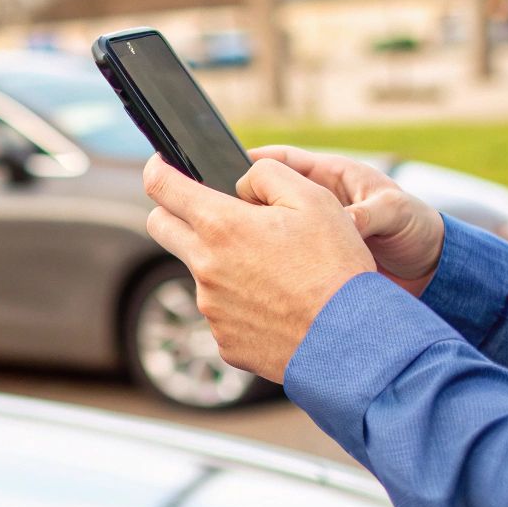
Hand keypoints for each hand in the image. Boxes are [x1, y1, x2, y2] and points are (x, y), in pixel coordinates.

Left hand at [142, 155, 375, 381]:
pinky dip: (242, 303)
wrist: (349, 340)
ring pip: (200, 272)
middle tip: (210, 212)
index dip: (158, 169)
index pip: (162, 187)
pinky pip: (223, 312)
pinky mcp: (224, 340)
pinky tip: (279, 305)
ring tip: (275, 270)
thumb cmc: (336, 267)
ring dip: (222, 263)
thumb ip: (267, 174)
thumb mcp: (313, 198)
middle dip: (174, 212)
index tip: (162, 166)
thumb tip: (240, 183)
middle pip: (161, 228)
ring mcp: (211, 308)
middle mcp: (205, 268)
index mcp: (221, 226)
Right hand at [247, 146, 445, 296]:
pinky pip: (283, 258)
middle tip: (223, 215)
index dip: (255, 162)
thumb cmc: (417, 228)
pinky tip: (256, 274)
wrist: (431, 269)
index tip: (228, 168)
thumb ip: (365, 215)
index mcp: (333, 177)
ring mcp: (312, 232)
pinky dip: (270, 264)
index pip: (284, 161)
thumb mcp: (394, 214)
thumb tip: (340, 223)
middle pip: (269, 198)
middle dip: (246, 205)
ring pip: (272, 230)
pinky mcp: (313, 259)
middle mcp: (317, 203)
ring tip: (236, 247)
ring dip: (256, 238)